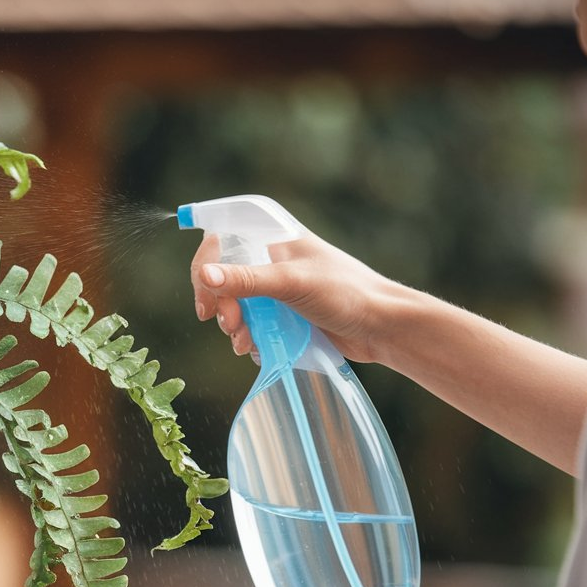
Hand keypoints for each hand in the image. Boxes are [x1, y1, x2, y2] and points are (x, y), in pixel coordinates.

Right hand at [190, 231, 407, 364]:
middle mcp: (272, 260)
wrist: (381, 327)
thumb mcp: (291, 282)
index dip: (206, 266)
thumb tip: (205, 276)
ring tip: (246, 342)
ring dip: (234, 326)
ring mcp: (278, 289)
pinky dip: (249, 337)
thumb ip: (247, 279)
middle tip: (230, 325)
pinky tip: (257, 348)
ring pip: (236, 305)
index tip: (206, 297)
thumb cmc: (346, 293)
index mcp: (273, 238)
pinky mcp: (284, 316)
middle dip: (221, 304)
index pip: (222, 241)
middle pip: (224, 277)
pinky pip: (253, 324)